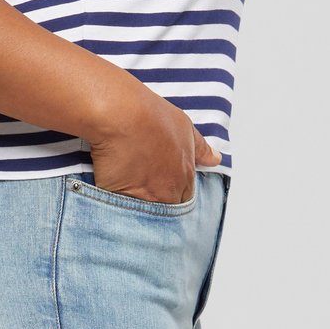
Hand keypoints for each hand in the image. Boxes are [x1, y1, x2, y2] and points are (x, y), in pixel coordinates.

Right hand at [87, 94, 222, 203]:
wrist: (120, 113)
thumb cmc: (150, 114)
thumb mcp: (183, 126)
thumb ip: (200, 148)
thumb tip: (216, 160)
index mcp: (185, 176)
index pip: (185, 198)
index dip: (173, 191)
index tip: (161, 183)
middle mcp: (168, 191)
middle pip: (166, 209)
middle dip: (158, 203)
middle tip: (144, 186)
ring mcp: (145, 199)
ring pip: (145, 214)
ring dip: (139, 209)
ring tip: (127, 194)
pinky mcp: (120, 201)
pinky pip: (122, 212)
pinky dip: (118, 208)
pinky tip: (113, 196)